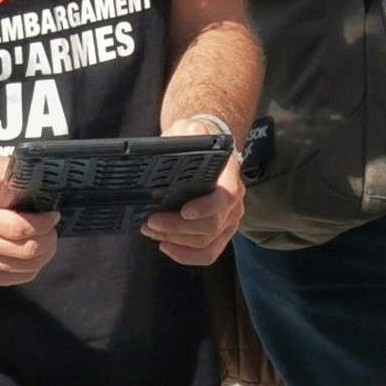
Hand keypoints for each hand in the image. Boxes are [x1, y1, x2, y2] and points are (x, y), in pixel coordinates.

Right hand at [0, 160, 58, 286]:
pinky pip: (22, 277)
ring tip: (44, 238)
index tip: (51, 215)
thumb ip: (9, 169)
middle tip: (51, 227)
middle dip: (48, 238)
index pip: (19, 228)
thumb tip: (35, 174)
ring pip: (29, 267)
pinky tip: (29, 250)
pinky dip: (33, 265)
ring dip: (45, 252)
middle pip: (27, 250)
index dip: (43, 223)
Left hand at [144, 121, 244, 266]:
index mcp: (230, 176)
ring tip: (151, 231)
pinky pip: (208, 254)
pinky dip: (185, 255)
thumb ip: (182, 136)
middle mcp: (235, 202)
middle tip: (151, 221)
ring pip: (207, 243)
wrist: (205, 150)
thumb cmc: (196, 142)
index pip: (226, 196)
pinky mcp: (220, 234)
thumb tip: (166, 150)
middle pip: (211, 226)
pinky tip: (166, 245)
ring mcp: (229, 220)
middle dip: (177, 227)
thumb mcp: (189, 130)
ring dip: (176, 241)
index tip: (183, 211)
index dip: (206, 208)